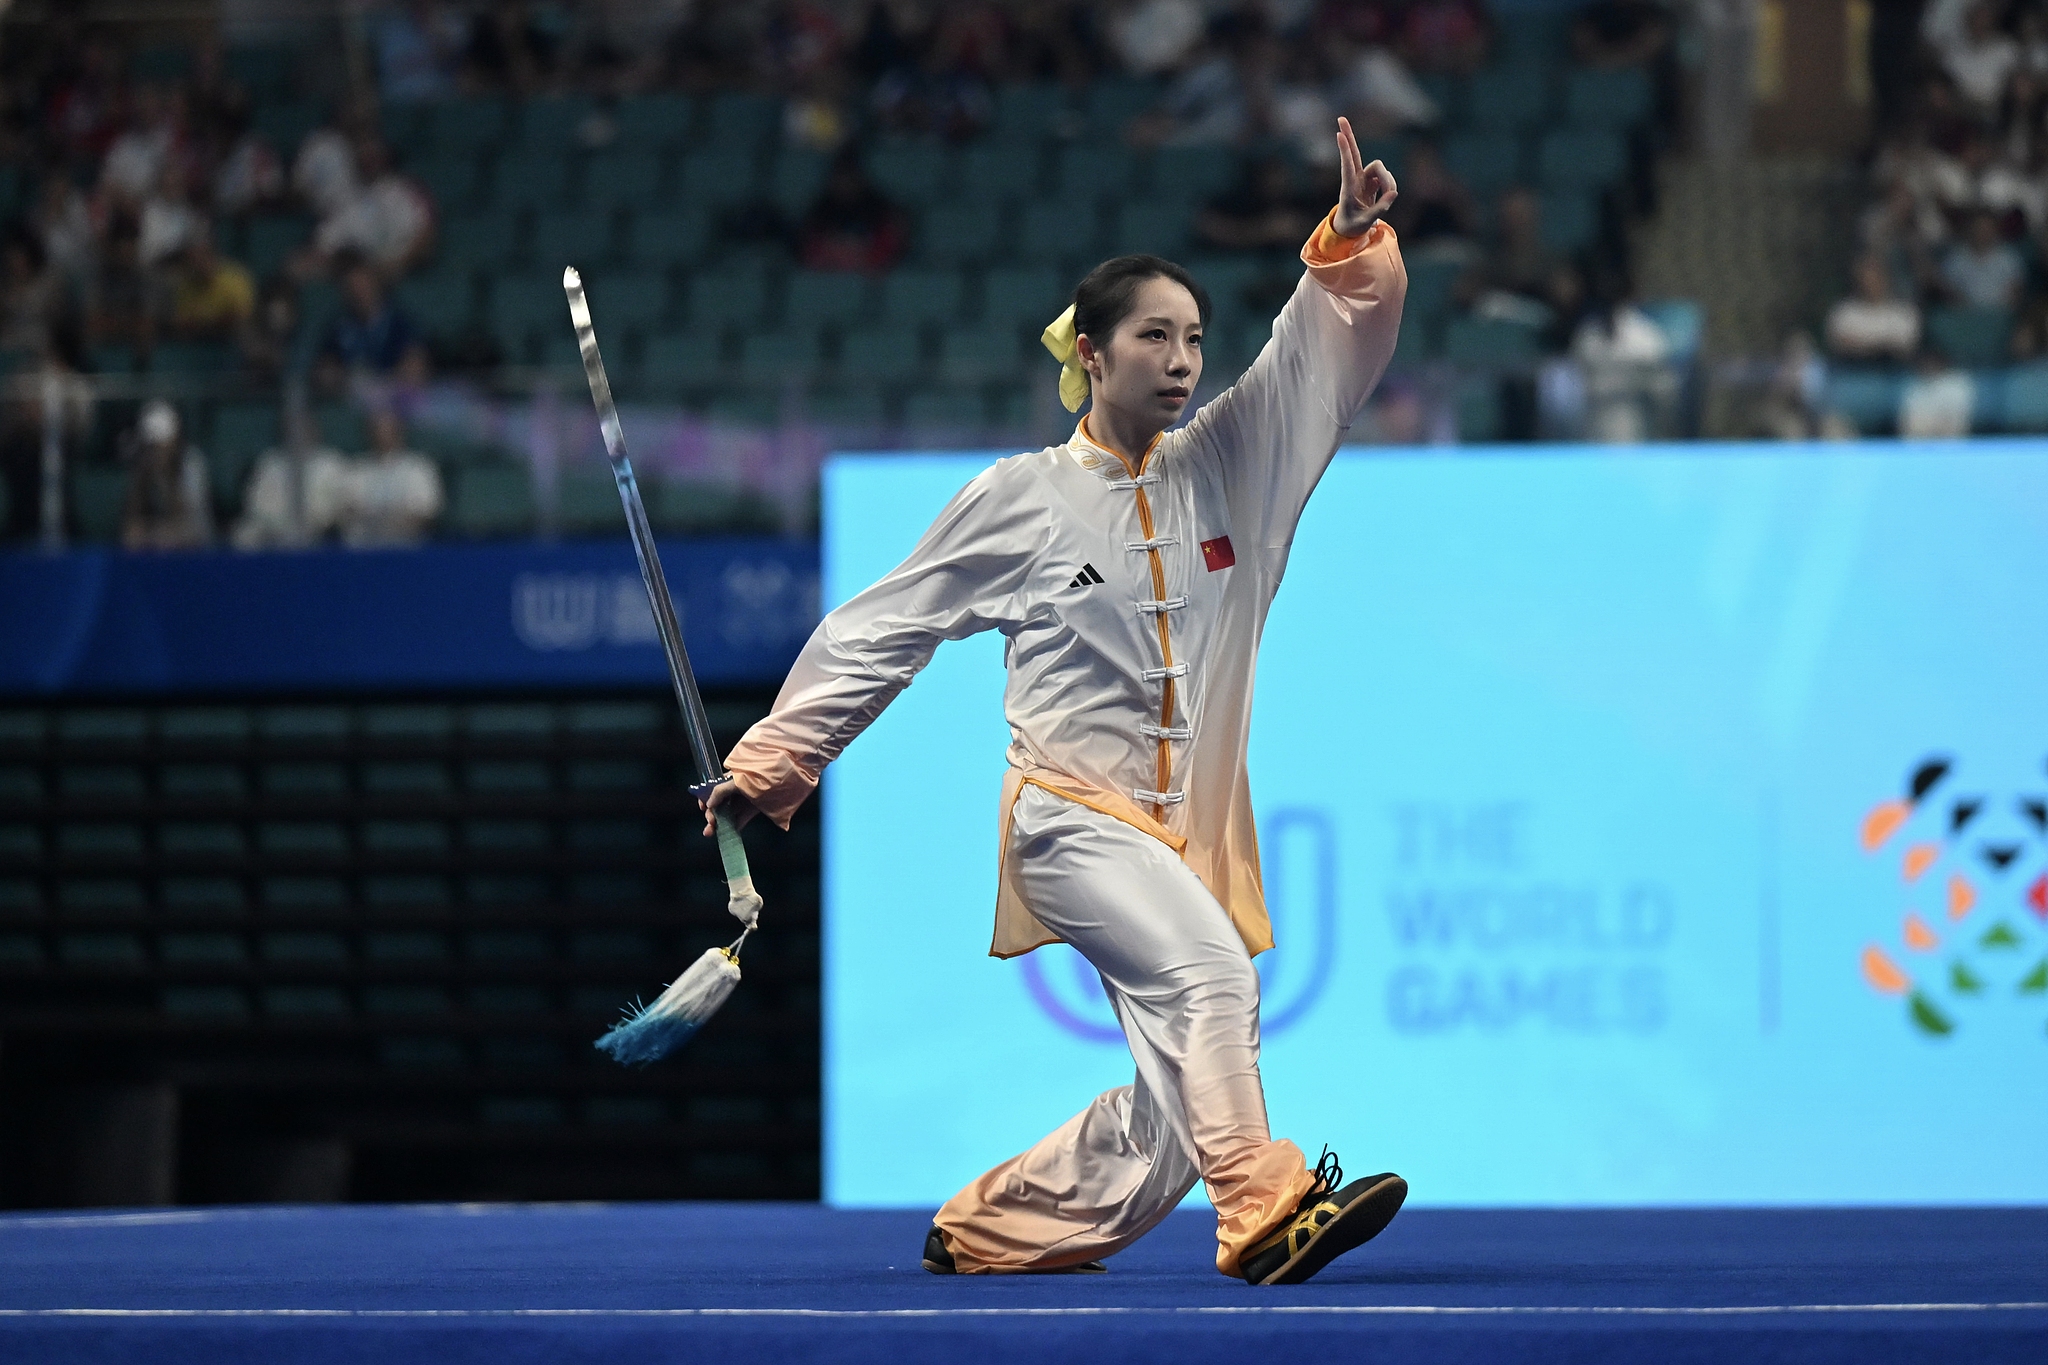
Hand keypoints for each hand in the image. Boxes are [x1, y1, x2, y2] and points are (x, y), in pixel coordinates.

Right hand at [700, 779, 759, 837]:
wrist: (785, 778)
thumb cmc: (759, 775)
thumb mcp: (736, 781)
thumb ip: (721, 791)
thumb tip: (709, 804)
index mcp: (730, 780)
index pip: (713, 790)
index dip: (706, 799)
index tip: (702, 808)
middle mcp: (736, 790)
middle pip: (719, 804)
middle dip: (712, 815)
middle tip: (710, 824)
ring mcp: (745, 801)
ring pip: (728, 814)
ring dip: (719, 824)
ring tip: (710, 833)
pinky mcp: (753, 810)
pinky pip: (741, 819)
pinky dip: (733, 827)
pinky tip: (726, 835)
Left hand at [1332, 116, 1397, 237]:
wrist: (1350, 228)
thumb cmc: (1353, 226)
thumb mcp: (1365, 223)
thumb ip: (1379, 209)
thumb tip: (1394, 193)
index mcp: (1348, 188)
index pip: (1347, 166)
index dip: (1345, 151)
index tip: (1339, 135)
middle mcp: (1355, 179)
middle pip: (1354, 152)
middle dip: (1349, 135)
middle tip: (1340, 117)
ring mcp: (1363, 178)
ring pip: (1380, 168)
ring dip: (1389, 180)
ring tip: (1390, 197)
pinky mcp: (1372, 181)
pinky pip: (1386, 177)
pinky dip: (1390, 185)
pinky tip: (1389, 196)